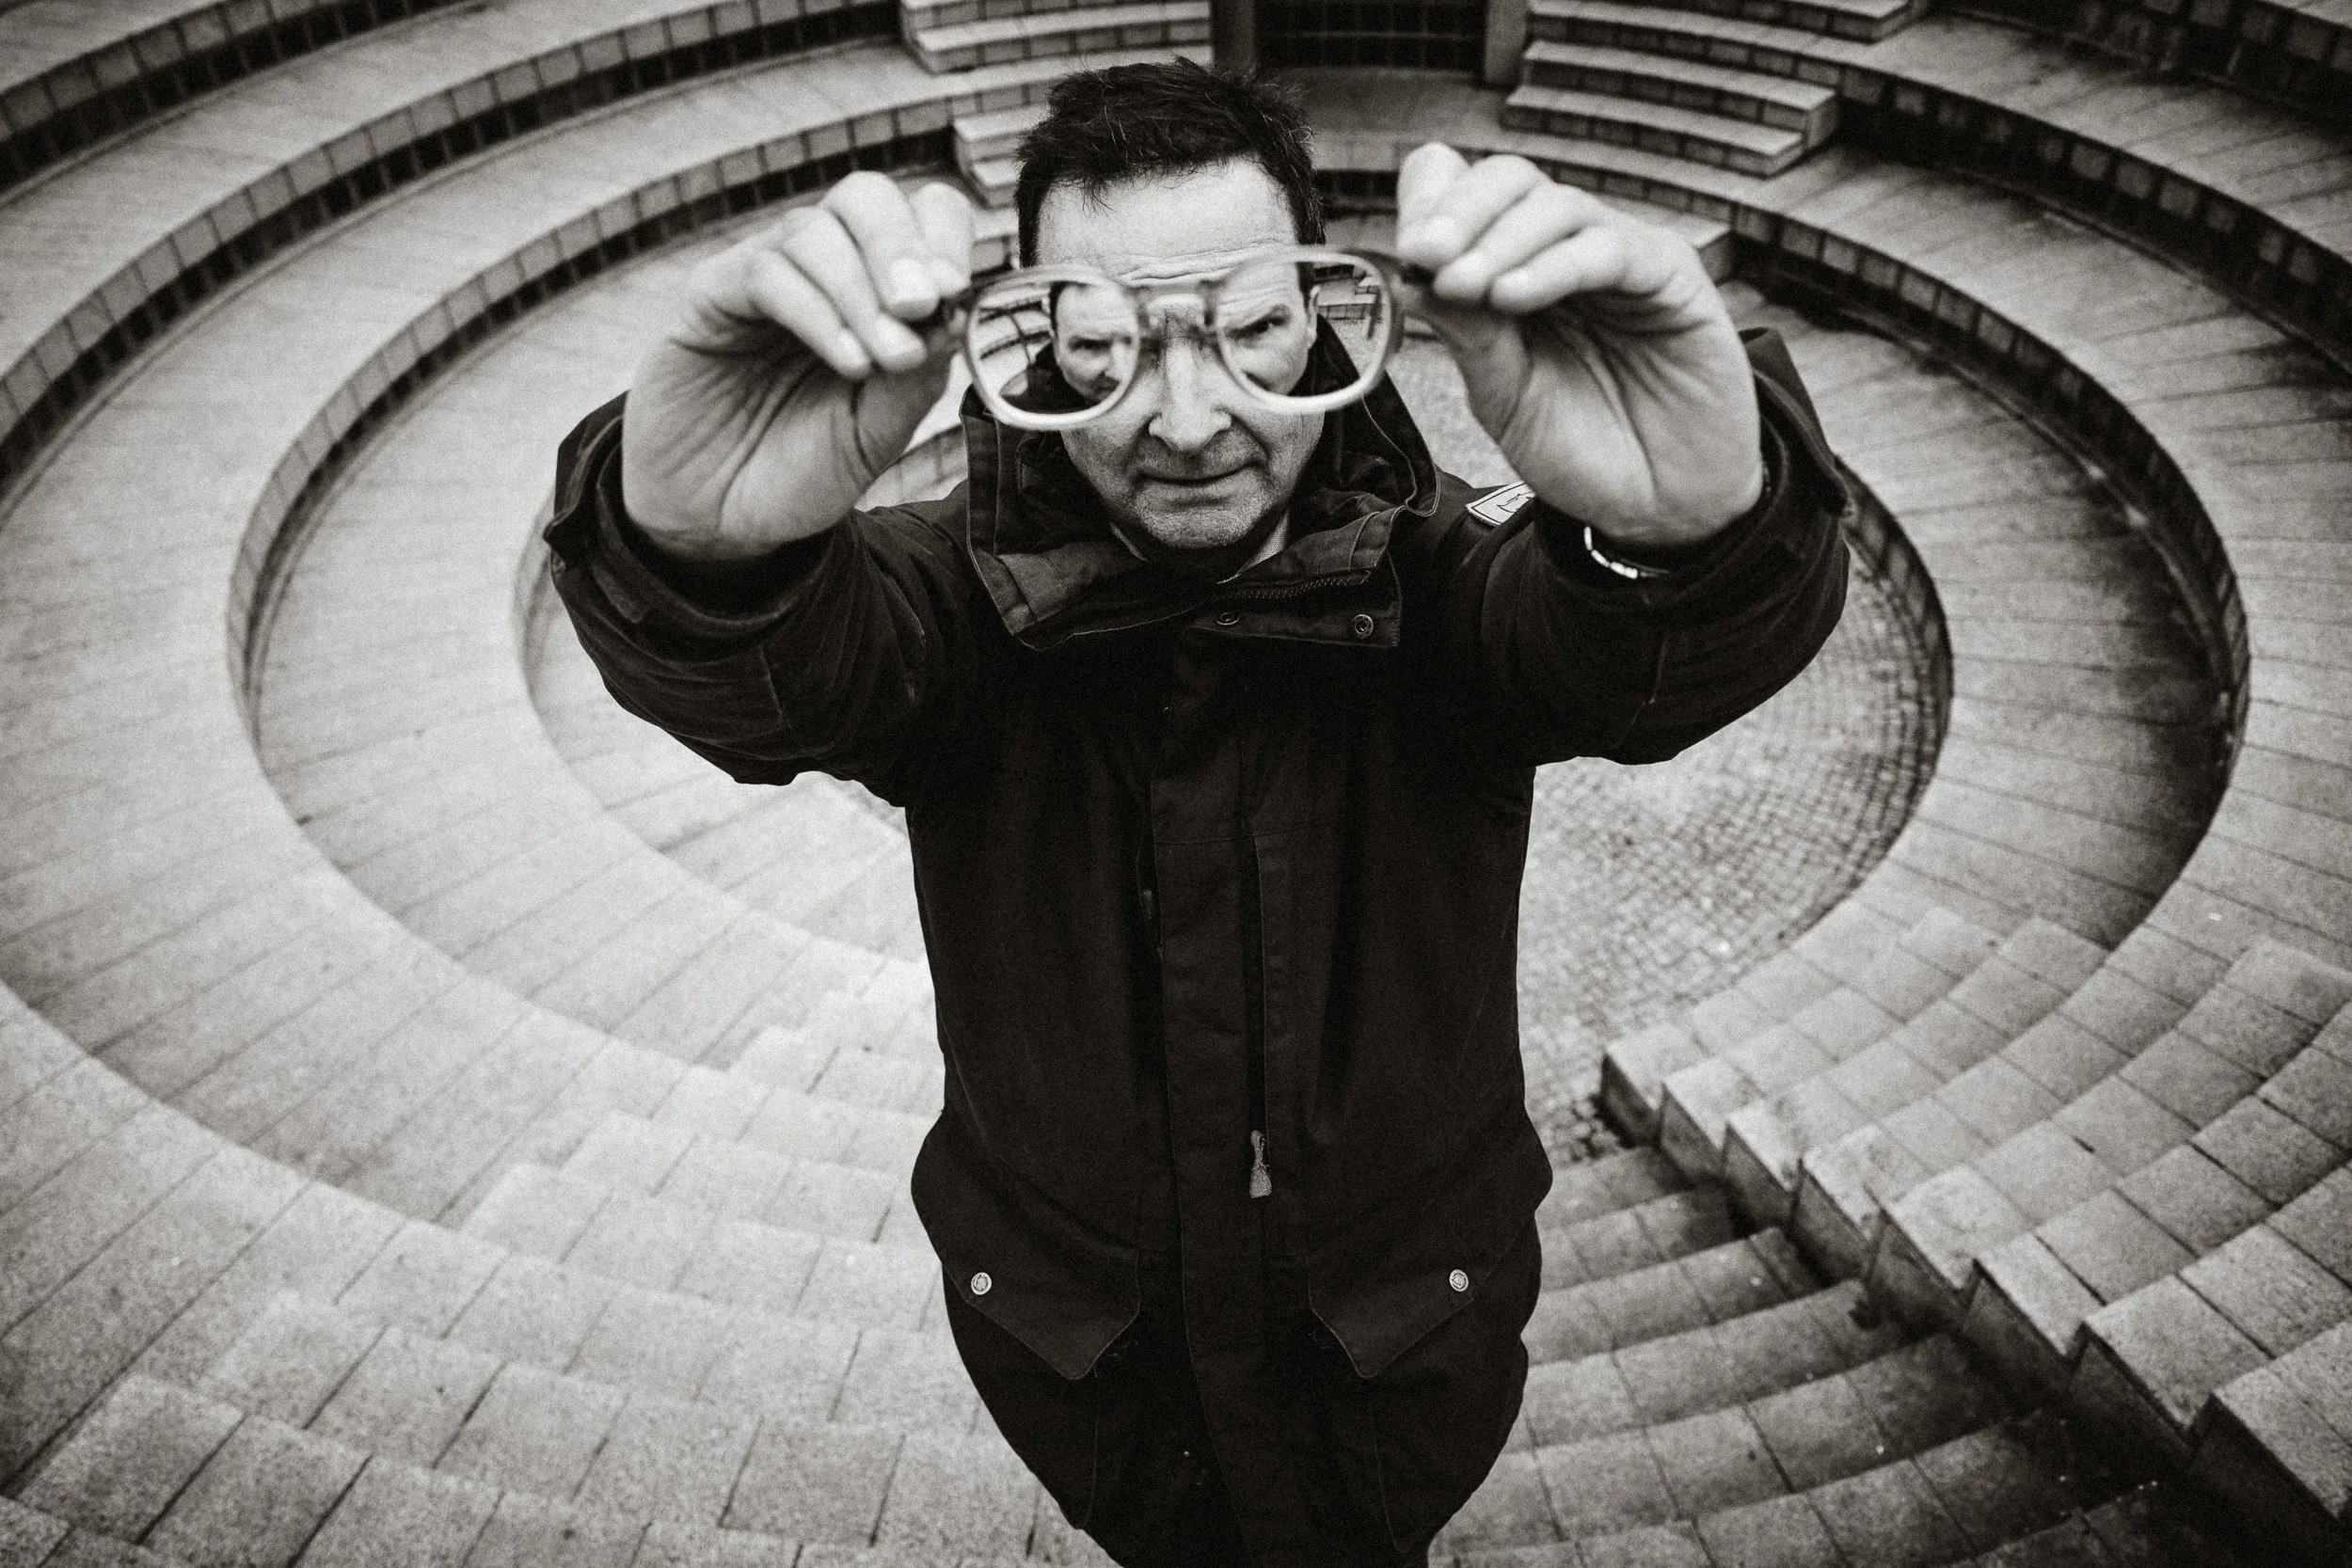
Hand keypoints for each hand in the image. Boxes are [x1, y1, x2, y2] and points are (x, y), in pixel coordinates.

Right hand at [621, 174, 974, 559]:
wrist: (719, 521)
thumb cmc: (800, 471)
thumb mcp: (876, 435)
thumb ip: (915, 379)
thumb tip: (955, 314)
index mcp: (873, 292)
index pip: (917, 218)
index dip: (943, 238)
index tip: (957, 293)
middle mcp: (820, 271)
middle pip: (865, 197)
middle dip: (902, 245)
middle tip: (921, 306)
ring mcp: (763, 277)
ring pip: (815, 229)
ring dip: (861, 290)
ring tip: (881, 359)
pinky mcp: (711, 296)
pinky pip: (764, 272)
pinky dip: (816, 311)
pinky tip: (846, 360)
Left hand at [1393, 144, 1762, 549]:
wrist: (1658, 507)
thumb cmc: (1583, 450)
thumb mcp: (1503, 399)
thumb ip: (1466, 335)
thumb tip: (1408, 278)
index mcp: (1515, 269)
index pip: (1465, 196)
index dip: (1430, 205)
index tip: (1403, 252)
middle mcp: (1565, 250)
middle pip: (1508, 182)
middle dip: (1457, 213)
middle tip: (1424, 255)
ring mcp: (1620, 256)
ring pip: (1555, 205)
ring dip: (1498, 241)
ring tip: (1463, 285)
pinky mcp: (1671, 275)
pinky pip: (1610, 248)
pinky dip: (1554, 266)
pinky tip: (1514, 296)